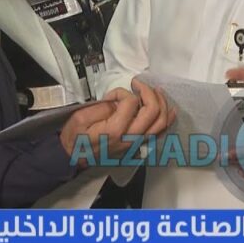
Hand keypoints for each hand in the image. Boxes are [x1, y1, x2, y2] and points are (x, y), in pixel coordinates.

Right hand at [59, 79, 175, 168]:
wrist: (74, 157)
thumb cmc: (75, 137)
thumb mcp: (81, 117)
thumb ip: (103, 106)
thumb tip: (119, 100)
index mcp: (115, 130)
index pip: (131, 102)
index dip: (122, 92)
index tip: (111, 96)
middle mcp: (130, 138)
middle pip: (153, 110)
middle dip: (148, 92)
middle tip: (138, 85)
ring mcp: (137, 143)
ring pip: (161, 122)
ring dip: (161, 102)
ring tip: (155, 91)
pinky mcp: (138, 146)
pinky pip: (160, 133)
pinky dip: (168, 119)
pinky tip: (169, 109)